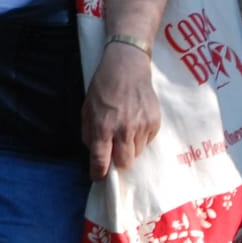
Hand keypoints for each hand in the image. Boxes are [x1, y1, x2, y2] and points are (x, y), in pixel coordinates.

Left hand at [82, 41, 160, 179]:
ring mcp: (141, 126)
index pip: (101, 161)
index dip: (99, 173)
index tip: (98, 176)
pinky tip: (135, 121)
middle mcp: (123, 130)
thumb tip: (95, 152)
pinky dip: (141, 136)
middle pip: (124, 163)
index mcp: (103, 127)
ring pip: (137, 153)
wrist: (127, 66)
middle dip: (118, 162)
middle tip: (114, 151)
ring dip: (130, 147)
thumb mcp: (87, 109)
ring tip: (125, 129)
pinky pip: (147, 140)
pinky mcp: (154, 122)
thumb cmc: (103, 87)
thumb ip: (89, 133)